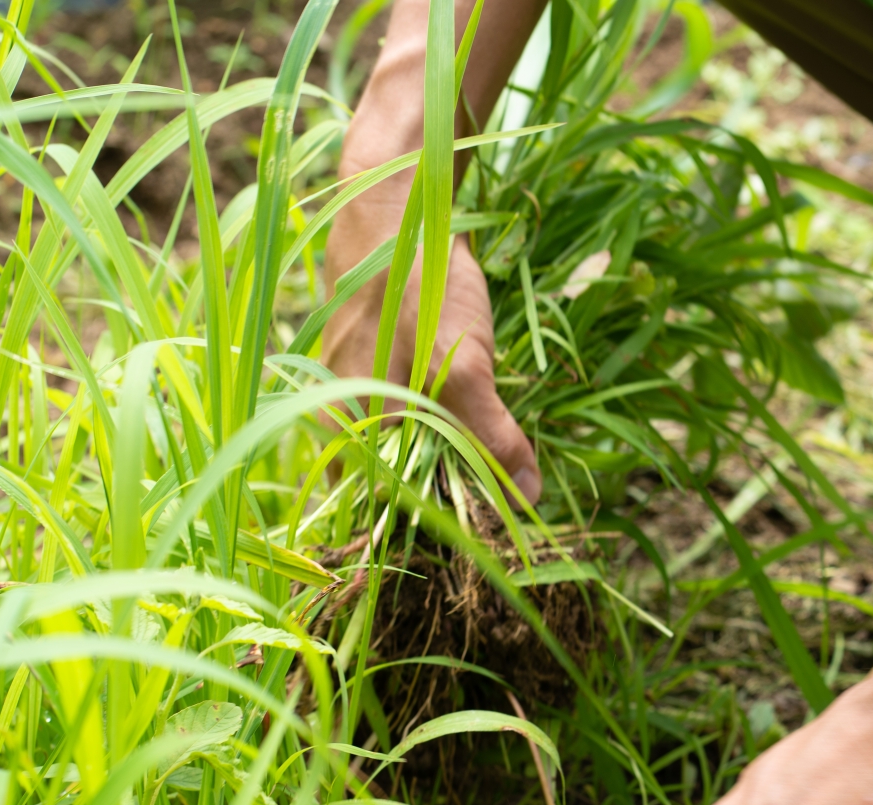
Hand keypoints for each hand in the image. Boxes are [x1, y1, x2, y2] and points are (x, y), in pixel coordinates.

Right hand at [322, 215, 541, 503]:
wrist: (397, 207)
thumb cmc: (415, 282)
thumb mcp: (461, 365)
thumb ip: (489, 435)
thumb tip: (527, 498)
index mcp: (349, 433)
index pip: (398, 511)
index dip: (449, 527)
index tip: (503, 531)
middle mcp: (345, 426)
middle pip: (407, 488)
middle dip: (460, 501)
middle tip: (516, 504)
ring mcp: (360, 402)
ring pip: (417, 457)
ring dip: (462, 469)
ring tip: (509, 477)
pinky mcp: (383, 379)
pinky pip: (419, 425)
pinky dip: (454, 435)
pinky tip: (485, 435)